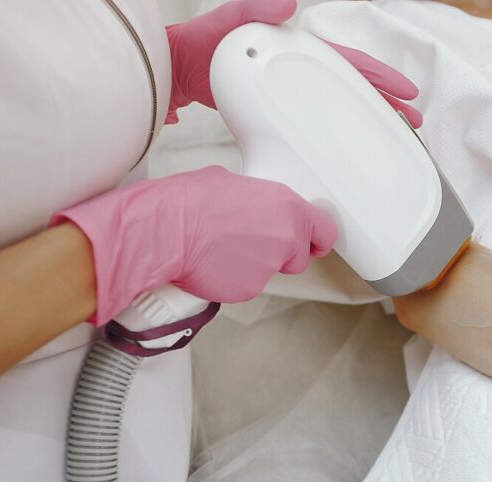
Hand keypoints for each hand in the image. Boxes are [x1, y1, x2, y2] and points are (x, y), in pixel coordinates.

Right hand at [51, 166, 335, 324]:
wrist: (165, 230)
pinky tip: (214, 264)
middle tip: (249, 244)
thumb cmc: (190, 201)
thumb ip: (256, 200)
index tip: (312, 244)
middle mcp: (286, 238)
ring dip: (253, 265)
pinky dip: (234, 279)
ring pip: (269, 271)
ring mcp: (269, 267)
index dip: (317, 239)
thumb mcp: (231, 183)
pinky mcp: (250, 288)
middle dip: (280, 254)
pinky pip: (247, 285)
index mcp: (287, 207)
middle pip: (298, 257)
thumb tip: (251, 205)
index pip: (325, 231)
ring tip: (222, 249)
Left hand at [165, 0, 422, 125]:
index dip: (378, 77)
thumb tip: (288, 3)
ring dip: (365, 120)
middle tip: (411, 121)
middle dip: (384, 102)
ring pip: (338, 105)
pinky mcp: (278, 109)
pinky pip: (315, 120)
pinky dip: (334, 132)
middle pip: (352, 86)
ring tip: (390, 138)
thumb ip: (255, 9)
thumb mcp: (229, 20)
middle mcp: (299, 67)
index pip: (348, 62)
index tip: (405, 91)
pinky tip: (342, 149)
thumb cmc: (201, 45)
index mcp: (299, 46)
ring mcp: (290, 89)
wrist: (175, 73)